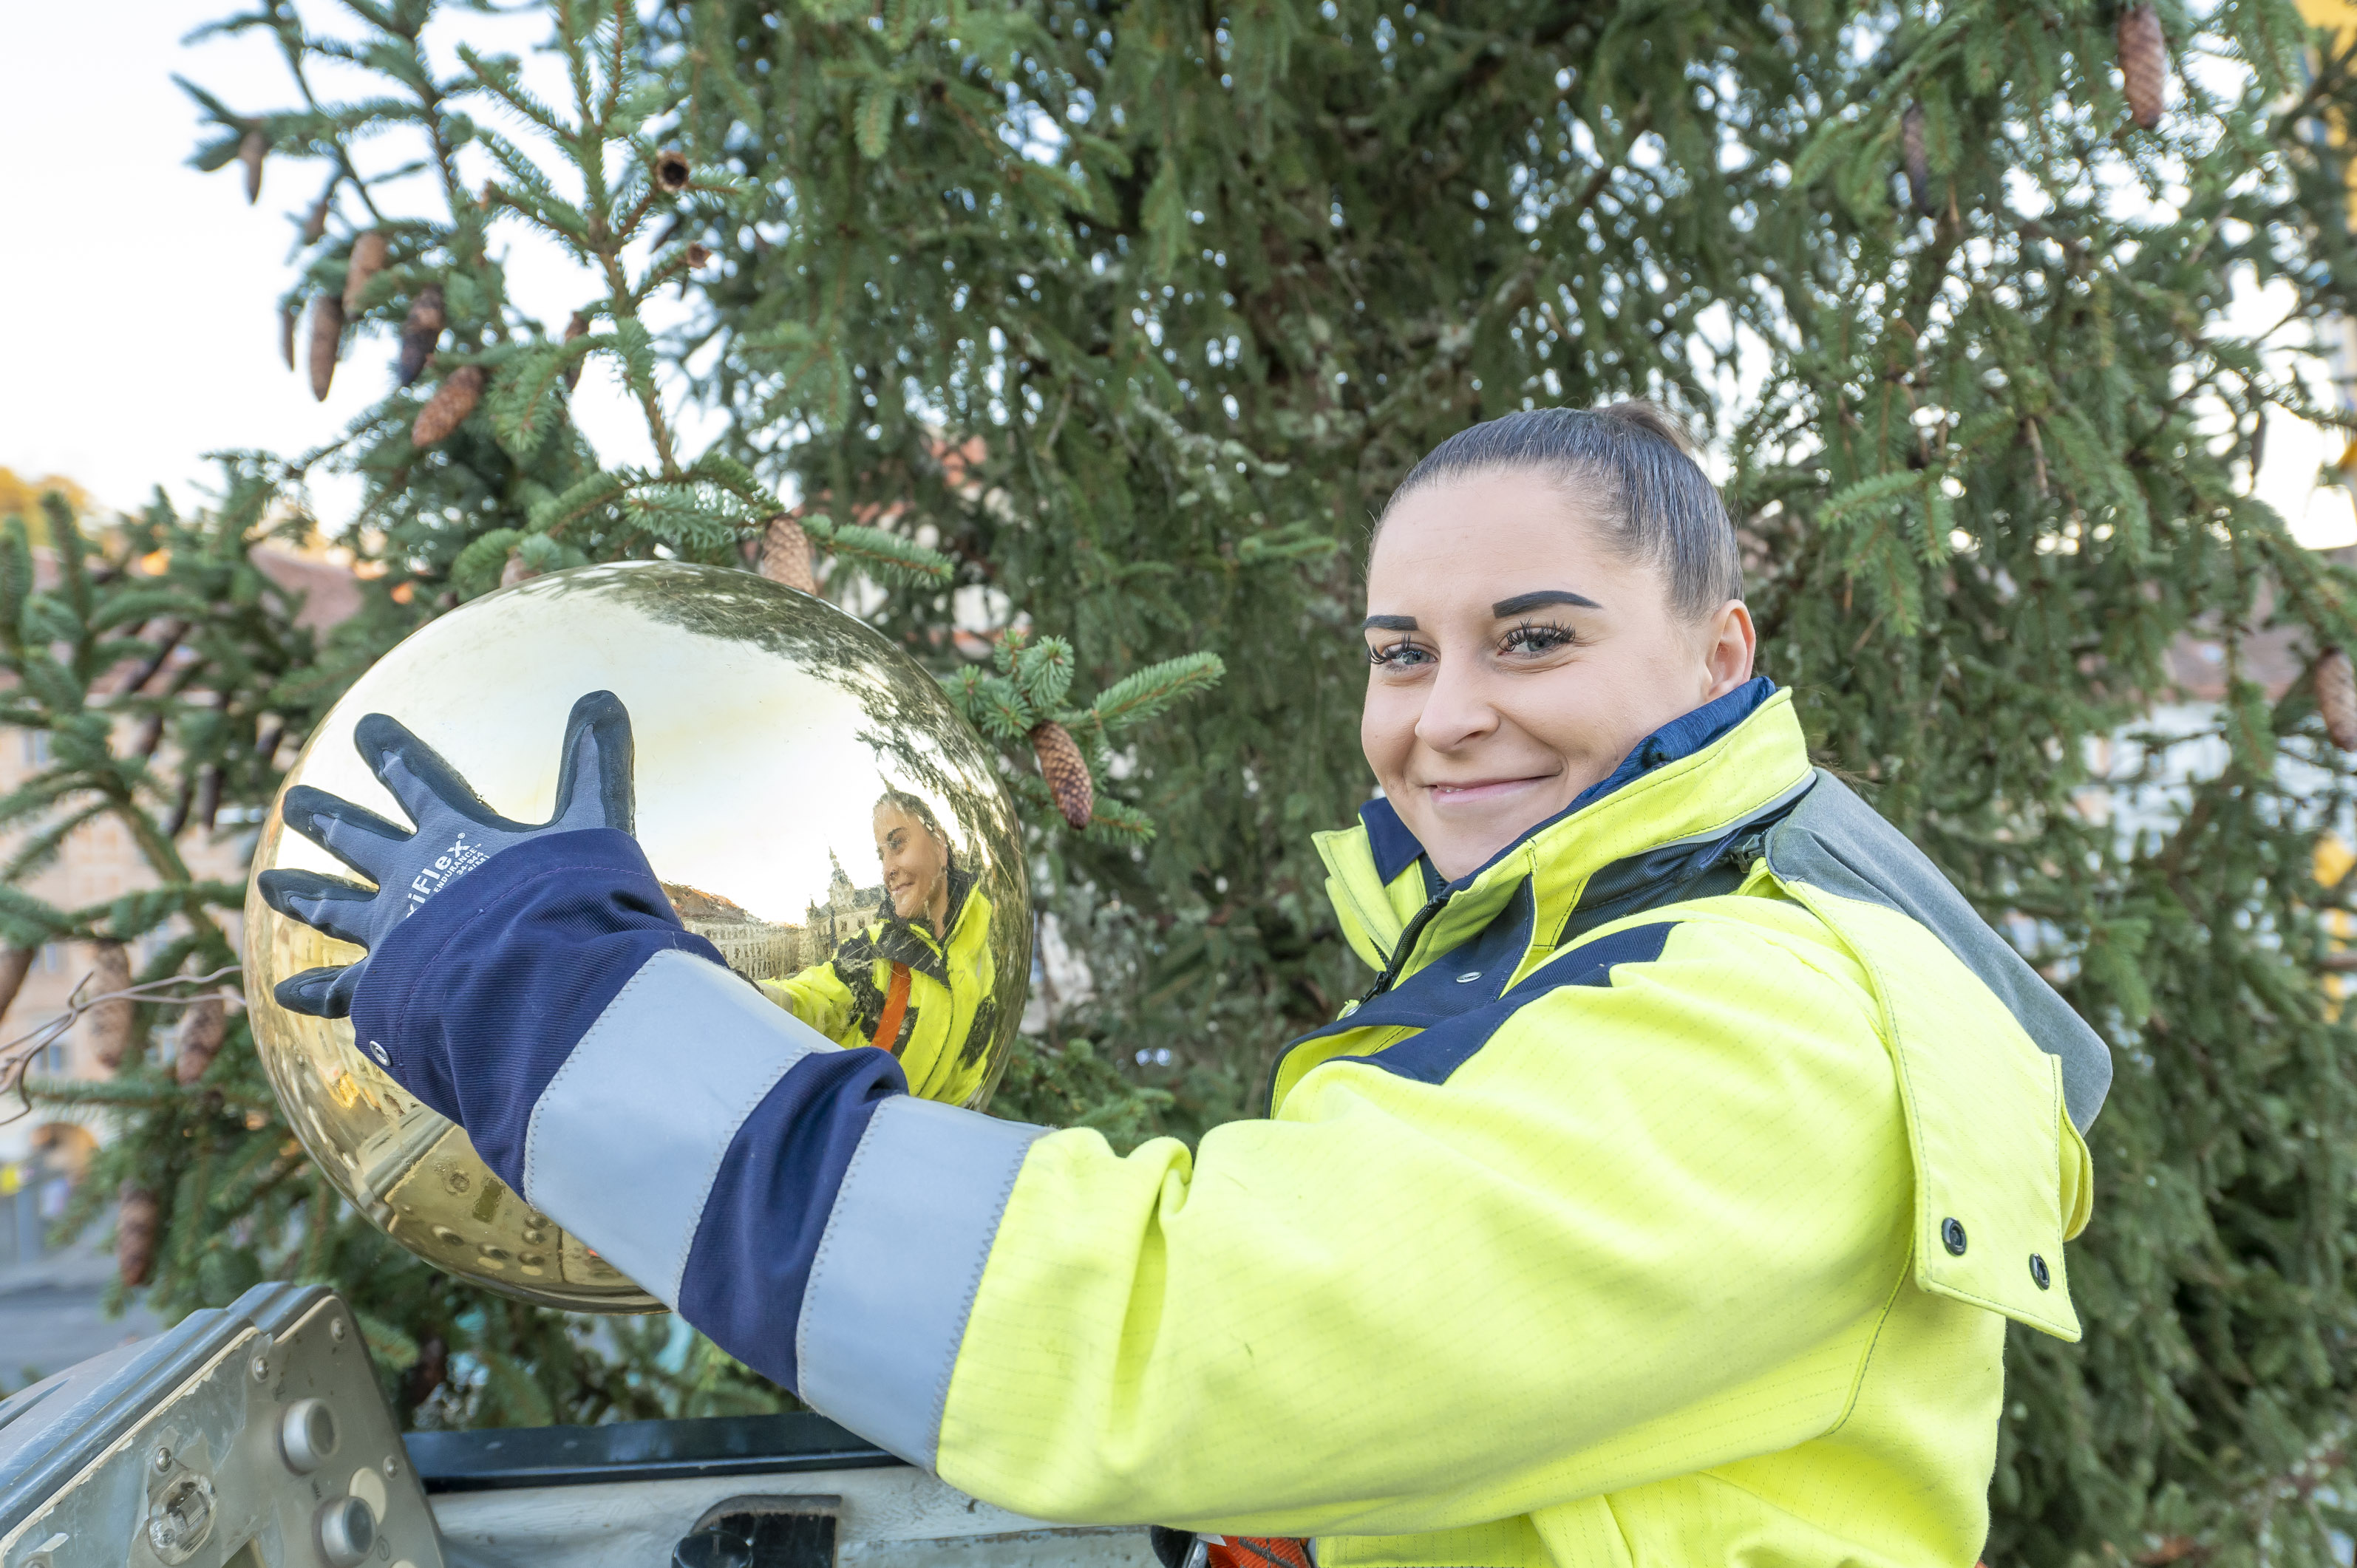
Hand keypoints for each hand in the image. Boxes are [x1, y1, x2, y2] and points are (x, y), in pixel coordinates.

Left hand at [256, 690, 635, 1018]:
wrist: (535, 980)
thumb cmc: (568, 901)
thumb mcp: (593, 825)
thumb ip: (594, 765)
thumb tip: (605, 695)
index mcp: (454, 836)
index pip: (416, 781)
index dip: (391, 752)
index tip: (363, 727)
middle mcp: (409, 879)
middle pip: (356, 839)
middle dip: (326, 817)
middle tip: (292, 800)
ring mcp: (390, 934)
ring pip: (332, 908)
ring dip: (301, 893)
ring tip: (264, 885)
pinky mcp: (384, 989)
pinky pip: (339, 990)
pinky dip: (314, 991)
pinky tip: (285, 994)